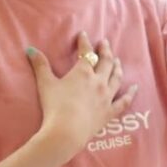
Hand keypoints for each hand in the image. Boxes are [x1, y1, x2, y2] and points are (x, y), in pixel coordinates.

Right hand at [26, 32, 137, 162]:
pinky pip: (124, 101)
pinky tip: (135, 88)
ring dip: (117, 67)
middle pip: (105, 62)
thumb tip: (31, 49)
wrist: (66, 132)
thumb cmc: (55, 107)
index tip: (84, 35)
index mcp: (83, 72)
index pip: (86, 52)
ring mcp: (107, 97)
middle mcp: (98, 81)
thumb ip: (40, 65)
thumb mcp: (45, 84)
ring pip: (116, 77)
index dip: (84, 42)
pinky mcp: (110, 112)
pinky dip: (130, 93)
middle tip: (105, 43)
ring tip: (117, 60)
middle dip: (105, 51)